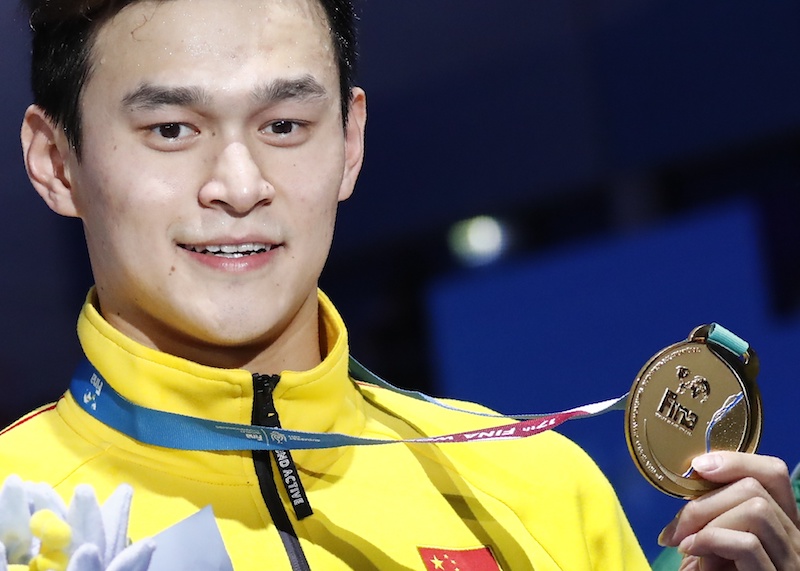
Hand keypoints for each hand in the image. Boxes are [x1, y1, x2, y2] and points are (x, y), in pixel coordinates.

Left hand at [658, 451, 799, 569]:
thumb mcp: (716, 545)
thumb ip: (714, 515)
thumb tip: (693, 479)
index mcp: (782, 525)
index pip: (773, 473)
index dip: (735, 460)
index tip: (696, 467)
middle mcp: (796, 541)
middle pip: (756, 488)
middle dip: (705, 500)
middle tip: (676, 527)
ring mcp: (792, 562)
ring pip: (755, 510)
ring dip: (708, 522)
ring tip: (686, 546)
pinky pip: (747, 544)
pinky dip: (711, 540)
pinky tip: (692, 552)